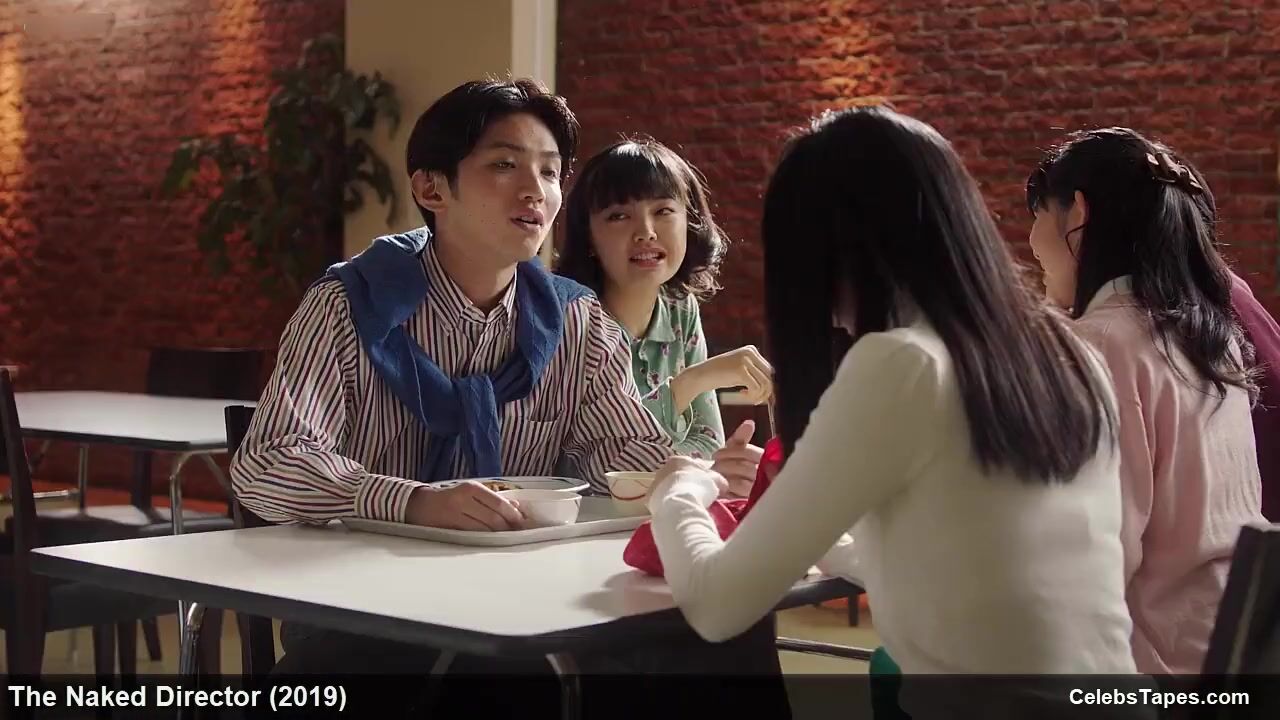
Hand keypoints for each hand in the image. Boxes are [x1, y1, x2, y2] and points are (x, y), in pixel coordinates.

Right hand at [405, 481, 523, 530]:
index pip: (498, 503)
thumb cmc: (449, 499)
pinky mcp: (448, 529)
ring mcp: (454, 515)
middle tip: (517, 533)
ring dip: (498, 535)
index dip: (513, 515)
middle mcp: (463, 499)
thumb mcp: (470, 492)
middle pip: (493, 518)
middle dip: (508, 527)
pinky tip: (490, 540)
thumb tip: (516, 506)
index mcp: (471, 488)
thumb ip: (492, 499)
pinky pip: (472, 536)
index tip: (522, 522)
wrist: (419, 505)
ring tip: (506, 537)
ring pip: (484, 530)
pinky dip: (484, 539)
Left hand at [648, 455, 724, 513]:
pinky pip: (660, 500)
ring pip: (667, 488)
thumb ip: (717, 479)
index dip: (699, 475)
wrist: (680, 503)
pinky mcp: (649, 498)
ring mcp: (655, 483)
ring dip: (675, 494)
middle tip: (695, 496)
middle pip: (677, 476)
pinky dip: (667, 504)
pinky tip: (675, 511)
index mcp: (679, 460)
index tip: (705, 485)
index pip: (690, 465)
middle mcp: (664, 468)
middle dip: (685, 484)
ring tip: (686, 505)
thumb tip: (720, 483)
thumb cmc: (700, 487)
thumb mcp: (717, 480)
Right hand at [674, 345, 772, 409]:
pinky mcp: (740, 370)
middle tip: (753, 400)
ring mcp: (745, 360)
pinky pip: (756, 388)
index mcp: (751, 350)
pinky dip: (751, 396)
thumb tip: (772, 388)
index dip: (767, 385)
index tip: (756, 394)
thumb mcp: (740, 371)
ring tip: (747, 398)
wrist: (700, 375)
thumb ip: (755, 374)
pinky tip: (741, 394)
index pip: (769, 370)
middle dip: (764, 392)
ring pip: (765, 383)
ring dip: (758, 395)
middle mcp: (750, 352)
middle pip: (769, 376)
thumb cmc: (719, 375)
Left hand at [712, 420, 763, 497]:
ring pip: (743, 483)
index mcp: (764, 458)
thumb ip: (741, 437)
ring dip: (725, 477)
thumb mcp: (734, 450)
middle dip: (726, 465)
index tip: (716, 455)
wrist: (720, 487)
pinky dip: (729, 491)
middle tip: (714, 465)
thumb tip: (750, 423)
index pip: (750, 453)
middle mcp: (766, 474)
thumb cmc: (730, 466)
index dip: (732, 452)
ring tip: (715, 476)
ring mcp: (761, 490)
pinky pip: (740, 496)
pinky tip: (721, 488)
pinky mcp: (753, 503)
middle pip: (746, 468)